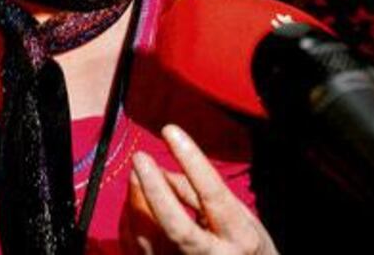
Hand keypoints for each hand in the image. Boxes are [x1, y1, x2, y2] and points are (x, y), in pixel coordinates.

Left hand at [122, 125, 277, 254]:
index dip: (190, 160)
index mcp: (239, 237)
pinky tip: (133, 202)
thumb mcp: (237, 214)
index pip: (212, 193)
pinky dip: (131, 222)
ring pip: (149, 238)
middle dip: (154, 189)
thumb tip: (163, 170)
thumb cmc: (242, 245)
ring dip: (137, 202)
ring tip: (137, 175)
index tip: (171, 132)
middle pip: (175, 226)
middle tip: (140, 159)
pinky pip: (137, 247)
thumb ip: (199, 193)